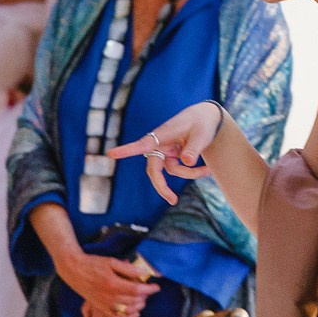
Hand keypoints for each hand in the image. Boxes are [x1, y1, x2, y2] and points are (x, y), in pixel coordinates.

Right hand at [55, 246, 158, 316]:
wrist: (74, 270)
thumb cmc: (93, 264)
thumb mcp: (111, 261)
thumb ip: (128, 268)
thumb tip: (144, 273)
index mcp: (113, 283)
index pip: (137, 290)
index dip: (149, 289)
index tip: (156, 287)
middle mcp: (109, 296)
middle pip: (134, 302)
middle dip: (144, 298)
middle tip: (147, 291)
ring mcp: (104, 304)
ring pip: (127, 311)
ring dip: (137, 306)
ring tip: (140, 299)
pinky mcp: (100, 308)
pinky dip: (126, 316)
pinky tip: (131, 311)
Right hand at [107, 101, 224, 203]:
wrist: (207, 116)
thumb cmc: (202, 123)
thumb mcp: (201, 135)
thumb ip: (193, 149)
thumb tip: (187, 163)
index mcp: (162, 134)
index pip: (142, 144)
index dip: (126, 150)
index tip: (110, 154)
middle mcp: (159, 144)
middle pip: (154, 169)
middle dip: (162, 186)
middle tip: (173, 200)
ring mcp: (165, 151)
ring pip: (171, 171)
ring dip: (189, 174)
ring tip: (207, 169)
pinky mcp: (171, 156)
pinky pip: (179, 169)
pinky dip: (192, 172)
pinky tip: (207, 169)